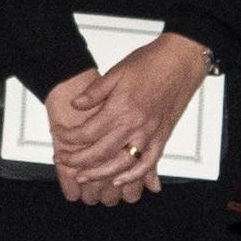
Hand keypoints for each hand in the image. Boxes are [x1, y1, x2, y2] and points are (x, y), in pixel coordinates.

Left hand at [47, 34, 210, 205]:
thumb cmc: (151, 63)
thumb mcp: (116, 72)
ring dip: (101, 174)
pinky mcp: (162, 137)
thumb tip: (76, 104)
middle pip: (100, 153)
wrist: (181, 61)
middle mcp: (135, 125)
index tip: (59, 134)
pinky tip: (120, 180)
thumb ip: (95, 92)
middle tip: (65, 161)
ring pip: (121, 164)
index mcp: (121, 108)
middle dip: (78, 161)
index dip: (69, 137)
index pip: (87, 132)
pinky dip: (133, 176)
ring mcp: (150, 134)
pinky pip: (147, 163)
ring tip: (85, 177)